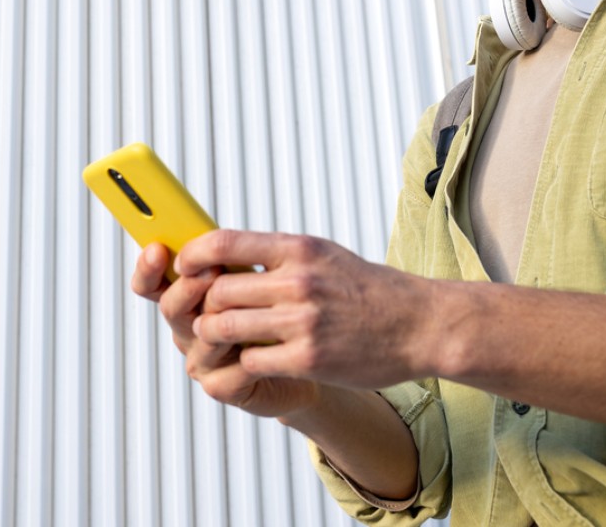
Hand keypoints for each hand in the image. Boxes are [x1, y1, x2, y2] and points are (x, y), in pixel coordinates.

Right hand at [130, 242, 318, 417]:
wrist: (309, 354)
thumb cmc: (279, 309)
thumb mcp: (255, 274)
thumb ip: (232, 259)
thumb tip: (219, 236)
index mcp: (189, 296)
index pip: (153, 282)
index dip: (148, 268)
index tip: (155, 249)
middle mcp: (188, 327)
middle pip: (172, 306)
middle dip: (189, 287)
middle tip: (210, 272)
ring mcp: (202, 358)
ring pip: (202, 336)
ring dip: (225, 320)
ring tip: (251, 308)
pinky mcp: (222, 385)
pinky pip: (230, 370)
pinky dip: (251, 356)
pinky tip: (270, 346)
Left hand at [180, 231, 432, 390]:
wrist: (420, 324)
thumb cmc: (370, 289)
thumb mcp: (325, 255)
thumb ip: (279, 255)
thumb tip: (228, 252)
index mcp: (299, 249)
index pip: (224, 242)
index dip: (193, 256)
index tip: (185, 267)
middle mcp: (299, 281)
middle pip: (218, 290)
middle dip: (203, 305)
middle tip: (203, 313)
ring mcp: (303, 322)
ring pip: (225, 327)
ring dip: (214, 336)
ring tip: (220, 338)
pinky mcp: (308, 359)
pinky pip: (251, 360)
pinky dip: (244, 362)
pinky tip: (254, 360)